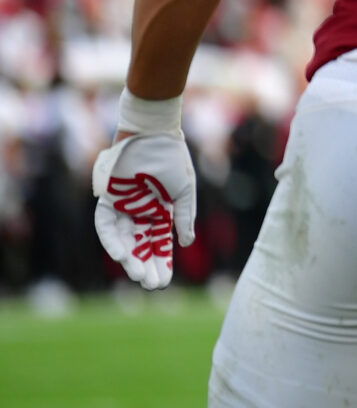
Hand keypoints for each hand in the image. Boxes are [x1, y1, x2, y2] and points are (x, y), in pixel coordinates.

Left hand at [93, 132, 196, 289]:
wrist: (153, 134)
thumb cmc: (172, 158)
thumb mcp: (185, 190)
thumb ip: (184, 216)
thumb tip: (186, 242)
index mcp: (162, 211)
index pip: (160, 243)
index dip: (163, 261)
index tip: (165, 283)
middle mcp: (141, 212)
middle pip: (141, 245)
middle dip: (146, 265)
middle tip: (151, 285)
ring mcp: (124, 207)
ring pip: (124, 239)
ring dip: (130, 258)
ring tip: (137, 275)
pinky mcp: (109, 200)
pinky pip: (107, 225)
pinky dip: (112, 240)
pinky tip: (121, 254)